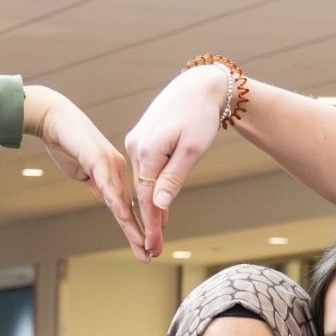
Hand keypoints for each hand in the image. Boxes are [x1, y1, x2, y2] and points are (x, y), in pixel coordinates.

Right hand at [23, 84, 146, 257]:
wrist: (53, 117)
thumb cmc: (67, 142)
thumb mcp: (85, 170)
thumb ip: (98, 185)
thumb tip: (108, 201)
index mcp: (117, 172)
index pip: (130, 205)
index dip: (139, 227)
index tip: (147, 247)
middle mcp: (118, 168)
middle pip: (132, 206)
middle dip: (142, 233)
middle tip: (152, 255)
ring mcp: (109, 162)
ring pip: (123, 199)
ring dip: (133, 225)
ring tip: (143, 245)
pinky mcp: (97, 157)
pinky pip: (108, 184)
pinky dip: (116, 202)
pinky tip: (124, 218)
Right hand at [122, 63, 228, 253]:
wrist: (196, 86)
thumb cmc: (200, 116)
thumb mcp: (192, 150)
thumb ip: (174, 178)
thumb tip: (159, 206)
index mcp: (147, 150)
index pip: (147, 196)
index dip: (150, 224)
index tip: (152, 246)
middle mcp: (135, 146)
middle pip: (142, 191)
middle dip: (150, 221)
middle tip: (155, 249)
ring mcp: (136, 141)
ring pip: (144, 181)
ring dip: (151, 205)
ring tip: (157, 233)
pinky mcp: (141, 138)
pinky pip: (146, 169)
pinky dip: (152, 187)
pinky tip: (158, 203)